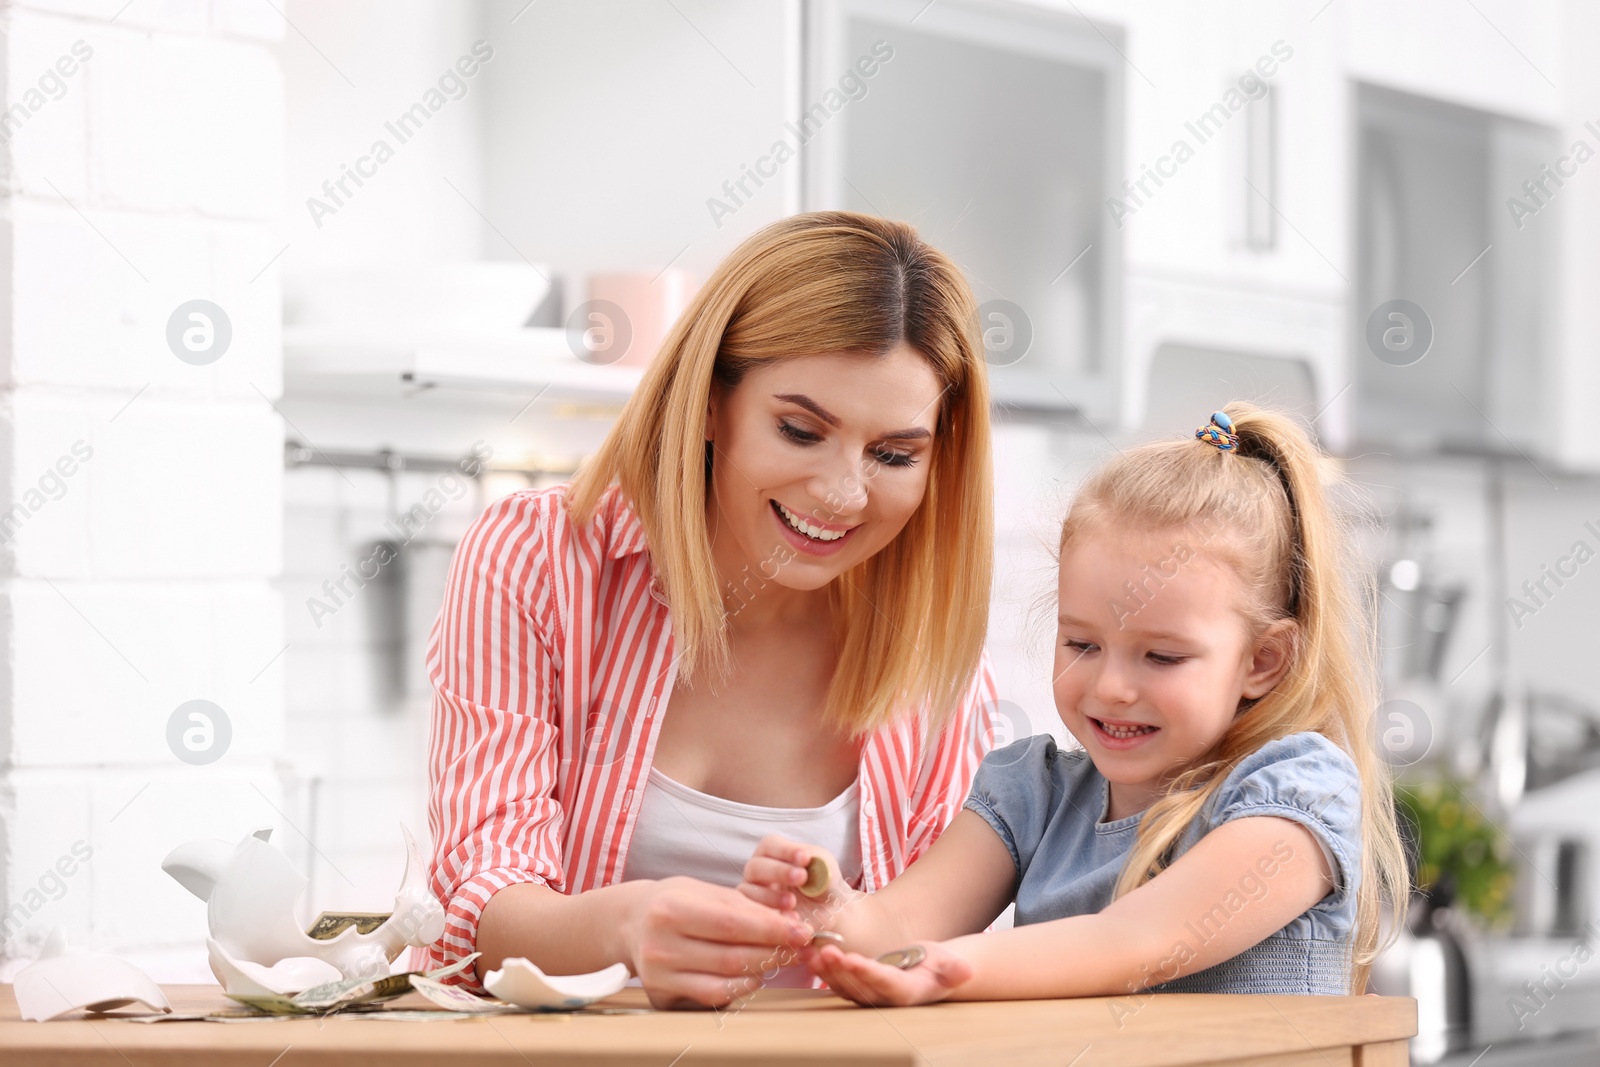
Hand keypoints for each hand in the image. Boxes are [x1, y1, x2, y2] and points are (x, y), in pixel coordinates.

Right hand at [624, 876, 814, 1009]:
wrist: (632, 923)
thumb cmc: (674, 902)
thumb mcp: (704, 891)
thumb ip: (744, 905)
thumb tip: (788, 919)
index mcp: (670, 910)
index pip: (732, 924)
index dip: (772, 930)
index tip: (801, 931)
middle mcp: (660, 946)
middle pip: (732, 956)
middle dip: (774, 952)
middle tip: (801, 948)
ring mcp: (659, 975)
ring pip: (725, 981)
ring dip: (762, 971)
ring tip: (781, 958)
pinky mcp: (662, 995)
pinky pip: (712, 997)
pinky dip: (740, 987)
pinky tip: (754, 974)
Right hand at [739, 834, 860, 930]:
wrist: (828, 914)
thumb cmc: (824, 884)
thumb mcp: (826, 870)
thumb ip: (818, 862)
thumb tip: (808, 861)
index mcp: (774, 854)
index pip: (770, 845)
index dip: (785, 851)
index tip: (804, 858)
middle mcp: (758, 872)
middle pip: (755, 866)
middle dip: (778, 871)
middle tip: (801, 877)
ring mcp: (753, 895)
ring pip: (749, 892)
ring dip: (771, 896)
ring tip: (793, 902)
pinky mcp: (755, 919)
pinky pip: (753, 916)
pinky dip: (771, 916)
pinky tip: (791, 918)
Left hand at [802, 941, 973, 1006]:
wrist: (931, 971)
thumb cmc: (941, 966)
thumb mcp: (951, 965)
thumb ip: (955, 969)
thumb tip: (966, 970)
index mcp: (907, 993)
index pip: (885, 984)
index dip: (868, 973)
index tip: (853, 959)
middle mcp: (885, 999)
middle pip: (859, 986)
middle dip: (841, 970)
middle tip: (826, 951)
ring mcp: (870, 995)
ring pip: (845, 986)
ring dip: (828, 971)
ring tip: (814, 952)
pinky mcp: (858, 988)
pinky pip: (838, 981)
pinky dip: (824, 970)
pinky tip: (811, 955)